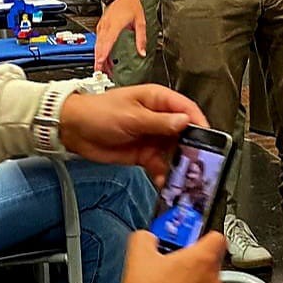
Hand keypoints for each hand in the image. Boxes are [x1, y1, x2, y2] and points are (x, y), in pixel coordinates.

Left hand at [59, 84, 206, 184]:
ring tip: (184, 177)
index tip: (209, 140)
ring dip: (179, 165)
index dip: (199, 124)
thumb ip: (159, 122)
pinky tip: (166, 182)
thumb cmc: (98, 112)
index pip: (187, 110)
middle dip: (192, 149)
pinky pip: (161, 165)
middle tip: (198, 164)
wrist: (73, 129)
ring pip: (175, 152)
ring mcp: (152, 137)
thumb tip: (184, 122)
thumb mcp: (131, 116)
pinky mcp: (144, 154)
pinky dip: (165, 174)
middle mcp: (159, 118)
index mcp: (158, 100)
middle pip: (185, 134)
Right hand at [93, 0, 146, 73]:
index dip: (103, 54)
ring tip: (104, 70)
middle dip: (99, 61)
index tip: (100, 63)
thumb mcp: (140, 22)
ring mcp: (102, 27)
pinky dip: (100, 51)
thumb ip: (141, 39)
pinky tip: (105, 59)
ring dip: (100, 58)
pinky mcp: (101, 28)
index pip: (107, 42)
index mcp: (115, 25)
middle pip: (99, 46)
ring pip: (98, 45)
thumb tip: (142, 52)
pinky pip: (99, 41)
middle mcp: (106, 26)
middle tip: (101, 73)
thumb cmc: (130, 5)